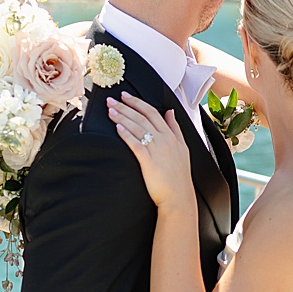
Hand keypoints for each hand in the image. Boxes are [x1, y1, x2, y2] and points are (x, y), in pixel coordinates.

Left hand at [108, 93, 194, 209]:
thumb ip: (175, 128)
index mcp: (170, 136)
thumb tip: (170, 112)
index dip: (137, 102)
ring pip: (137, 128)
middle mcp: (164, 140)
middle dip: (125, 106)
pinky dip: (127, 135)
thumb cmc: (178, 175)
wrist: (178, 196)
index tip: (125, 96)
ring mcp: (156, 150)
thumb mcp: (182, 148)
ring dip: (122, 117)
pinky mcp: (148, 162)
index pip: (152, 112)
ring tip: (110, 110)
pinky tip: (118, 128)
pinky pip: (136, 144)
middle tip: (111, 99)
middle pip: (142, 117)